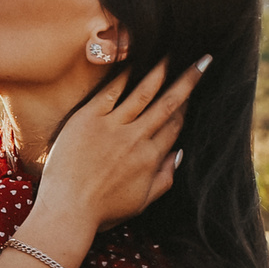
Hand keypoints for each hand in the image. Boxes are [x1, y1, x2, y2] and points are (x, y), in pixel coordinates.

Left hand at [41, 55, 207, 230]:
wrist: (66, 213)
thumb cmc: (101, 213)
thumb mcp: (140, 203)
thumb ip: (164, 179)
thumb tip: (180, 155)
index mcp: (151, 159)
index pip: (174, 126)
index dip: (186, 108)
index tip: (192, 92)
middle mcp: (136, 140)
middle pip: (168, 104)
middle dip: (187, 81)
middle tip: (202, 61)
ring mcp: (112, 128)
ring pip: (144, 93)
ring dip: (160, 72)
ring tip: (171, 54)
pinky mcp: (88, 120)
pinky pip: (111, 92)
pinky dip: (124, 76)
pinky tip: (134, 61)